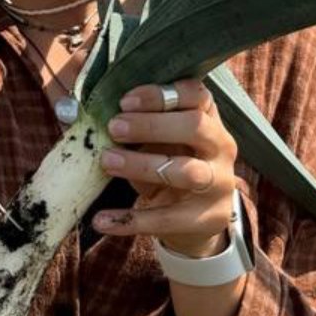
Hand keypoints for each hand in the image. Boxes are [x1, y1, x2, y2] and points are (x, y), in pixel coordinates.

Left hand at [92, 77, 238, 257]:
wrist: (197, 217)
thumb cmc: (172, 163)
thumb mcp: (163, 141)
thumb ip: (142, 127)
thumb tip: (95, 118)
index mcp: (209, 118)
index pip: (196, 94)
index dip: (160, 95)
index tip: (124, 101)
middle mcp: (220, 146)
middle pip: (195, 126)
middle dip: (151, 125)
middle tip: (114, 127)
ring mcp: (218, 183)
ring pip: (185, 171)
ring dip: (142, 165)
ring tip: (107, 161)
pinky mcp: (206, 218)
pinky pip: (165, 219)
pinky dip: (129, 221)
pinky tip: (101, 220)